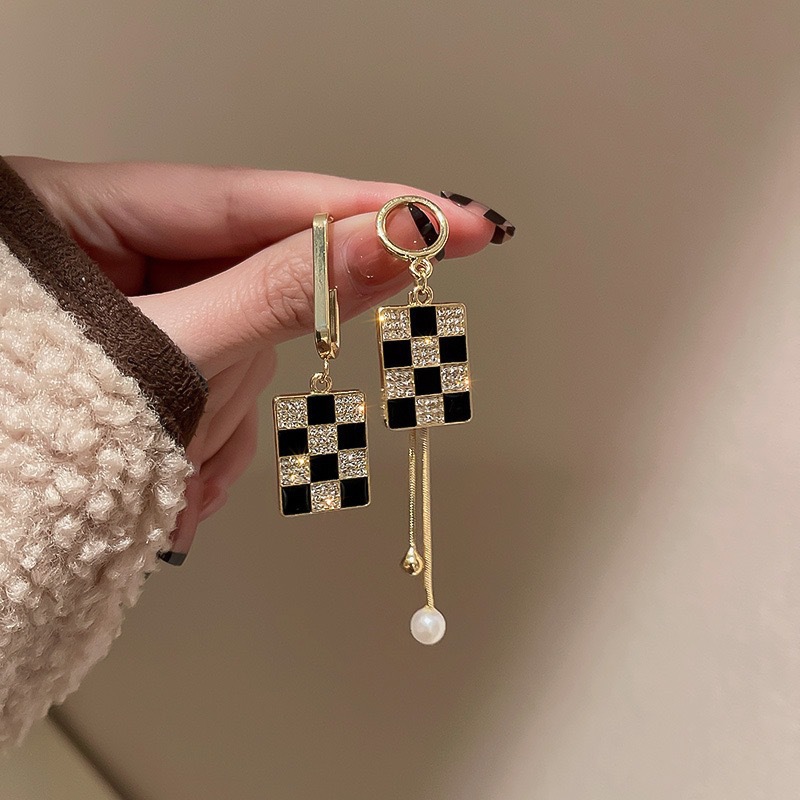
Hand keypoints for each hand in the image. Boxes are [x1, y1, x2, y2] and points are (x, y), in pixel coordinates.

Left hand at [5, 157, 497, 556]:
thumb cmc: (20, 434)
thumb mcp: (155, 354)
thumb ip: (273, 299)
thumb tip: (383, 248)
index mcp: (83, 215)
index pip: (259, 198)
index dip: (365, 210)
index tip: (453, 221)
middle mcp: (112, 256)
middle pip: (251, 289)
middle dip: (241, 369)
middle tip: (196, 424)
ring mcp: (139, 312)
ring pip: (241, 355)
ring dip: (214, 424)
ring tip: (162, 473)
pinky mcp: (154, 363)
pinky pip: (217, 393)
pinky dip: (209, 447)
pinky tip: (174, 486)